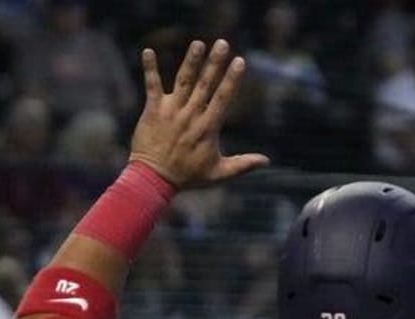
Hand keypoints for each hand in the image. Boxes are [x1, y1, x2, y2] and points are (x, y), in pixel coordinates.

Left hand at [130, 39, 268, 188]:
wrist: (154, 179)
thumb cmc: (188, 176)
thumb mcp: (219, 173)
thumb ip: (243, 165)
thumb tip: (266, 160)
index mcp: (208, 127)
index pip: (223, 98)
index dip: (231, 79)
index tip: (239, 61)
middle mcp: (191, 115)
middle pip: (205, 84)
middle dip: (215, 63)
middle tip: (222, 43)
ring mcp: (171, 111)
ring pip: (183, 81)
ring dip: (190, 61)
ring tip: (198, 43)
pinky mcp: (153, 110)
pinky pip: (151, 85)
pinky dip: (150, 69)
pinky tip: (148, 51)